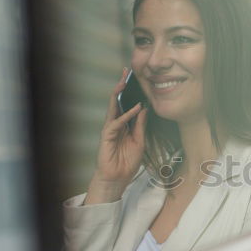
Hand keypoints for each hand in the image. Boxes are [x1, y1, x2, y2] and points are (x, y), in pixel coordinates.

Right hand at [85, 68, 147, 203]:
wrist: (118, 179)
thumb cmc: (127, 162)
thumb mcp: (140, 141)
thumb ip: (140, 125)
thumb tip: (144, 109)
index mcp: (124, 125)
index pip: (127, 104)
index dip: (130, 92)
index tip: (135, 78)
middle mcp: (116, 124)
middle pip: (118, 101)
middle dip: (121, 87)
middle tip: (126, 72)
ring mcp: (110, 129)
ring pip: (113, 108)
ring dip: (118, 95)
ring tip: (123, 82)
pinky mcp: (106, 136)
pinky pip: (116, 122)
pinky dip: (125, 115)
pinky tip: (133, 109)